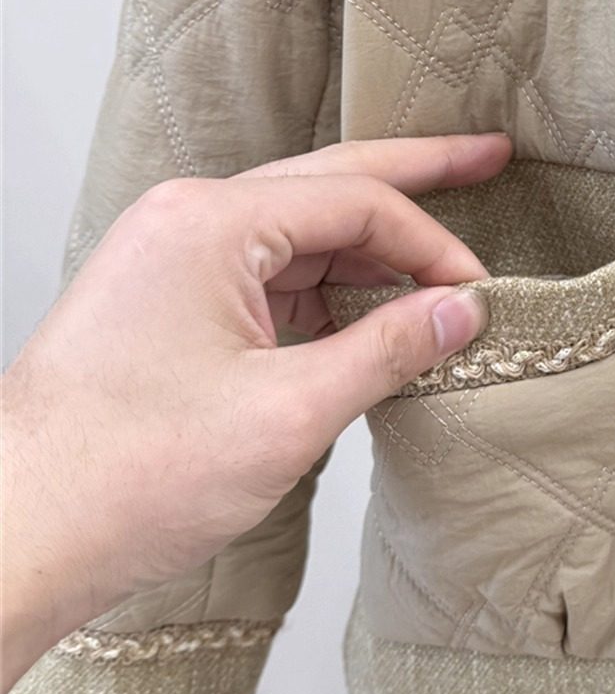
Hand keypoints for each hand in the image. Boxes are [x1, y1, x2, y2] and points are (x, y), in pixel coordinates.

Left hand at [1, 132, 511, 693]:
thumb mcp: (286, 414)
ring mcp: (174, 257)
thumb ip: (388, 351)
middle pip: (329, 180)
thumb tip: (462, 311)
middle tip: (489, 155)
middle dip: (415, 172)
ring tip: (440, 269)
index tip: (479, 295)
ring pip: (301, 230)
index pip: (356, 202)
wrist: (14, 538)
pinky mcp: (169, 299)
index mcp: (210, 224)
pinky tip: (372, 314)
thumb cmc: (122, 478)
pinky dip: (329, 290)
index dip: (432, 246)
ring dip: (371, 251)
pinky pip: (270, 272)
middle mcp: (188, 220)